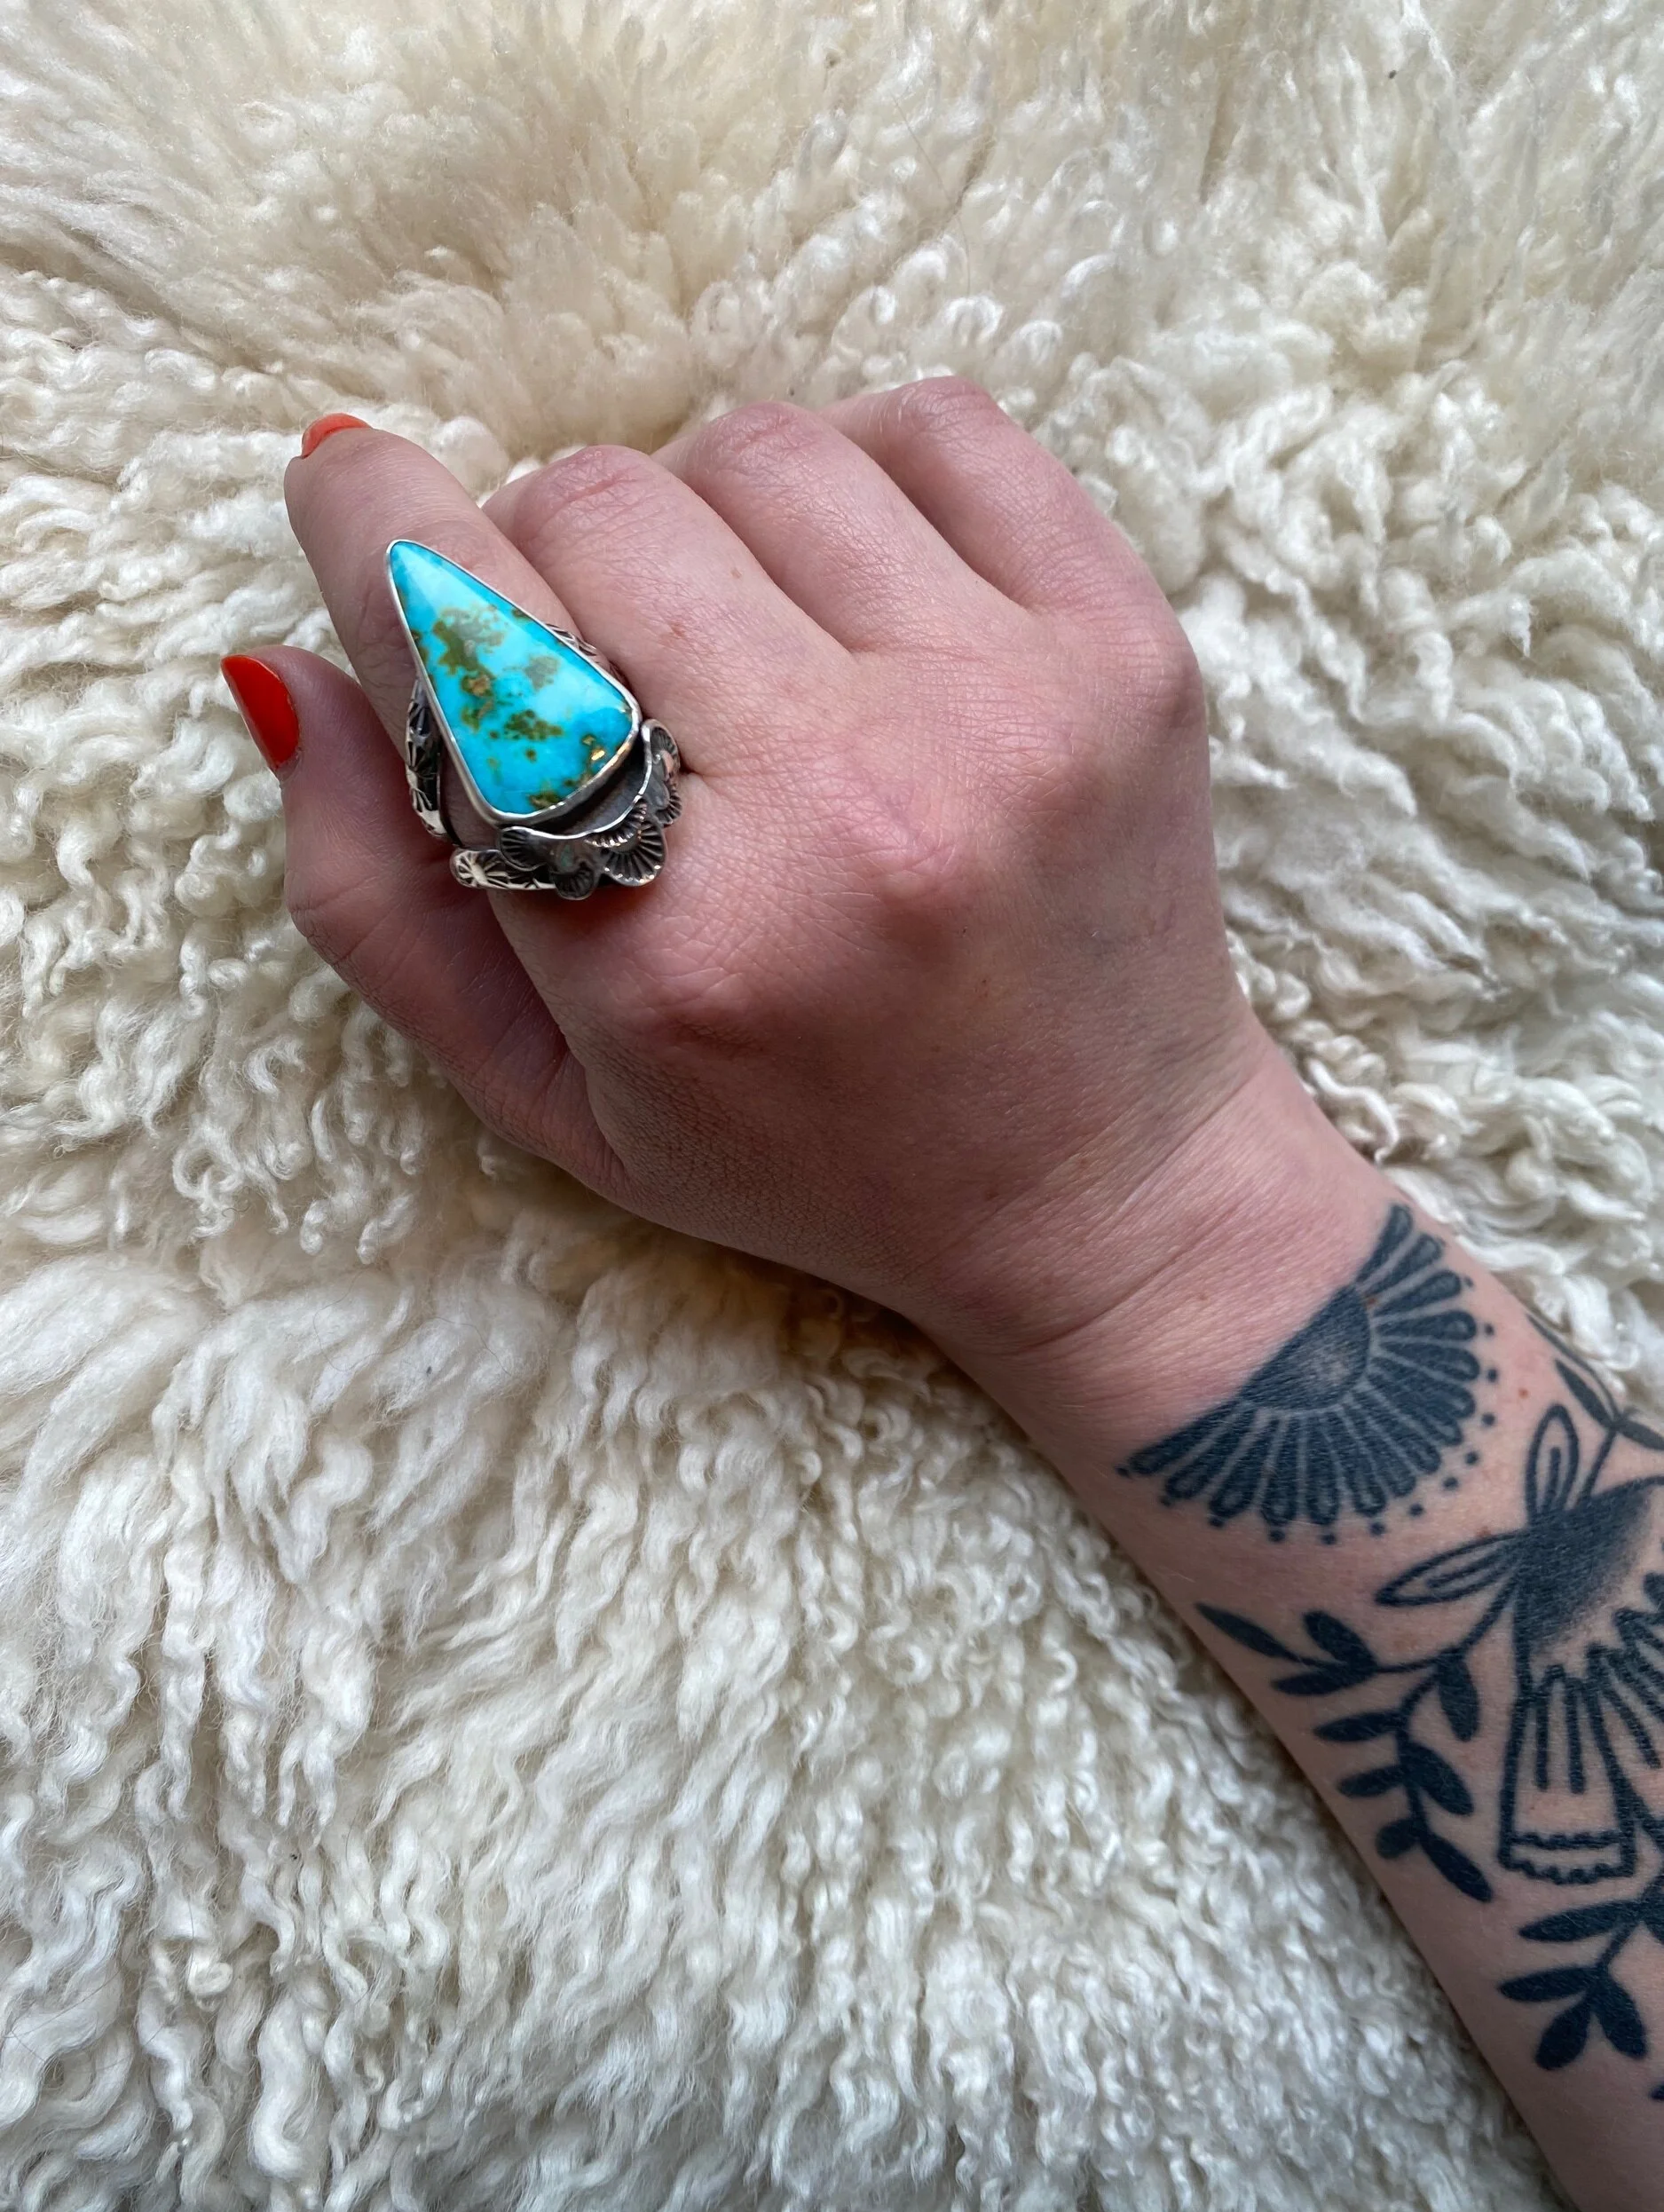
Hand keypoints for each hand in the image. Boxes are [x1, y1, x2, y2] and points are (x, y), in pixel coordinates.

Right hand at [244, 380, 1304, 1415]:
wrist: (1099, 1185)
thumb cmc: (808, 1155)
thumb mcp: (550, 1099)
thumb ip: (376, 904)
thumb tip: (283, 663)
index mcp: (670, 947)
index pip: (456, 627)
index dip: (370, 526)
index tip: (354, 492)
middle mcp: (842, 807)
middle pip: (590, 503)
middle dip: (539, 554)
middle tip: (586, 654)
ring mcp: (1004, 713)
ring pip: (753, 444)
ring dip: (697, 515)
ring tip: (731, 639)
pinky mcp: (1123, 649)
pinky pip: (935, 426)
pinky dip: (857, 471)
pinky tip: (853, 594)